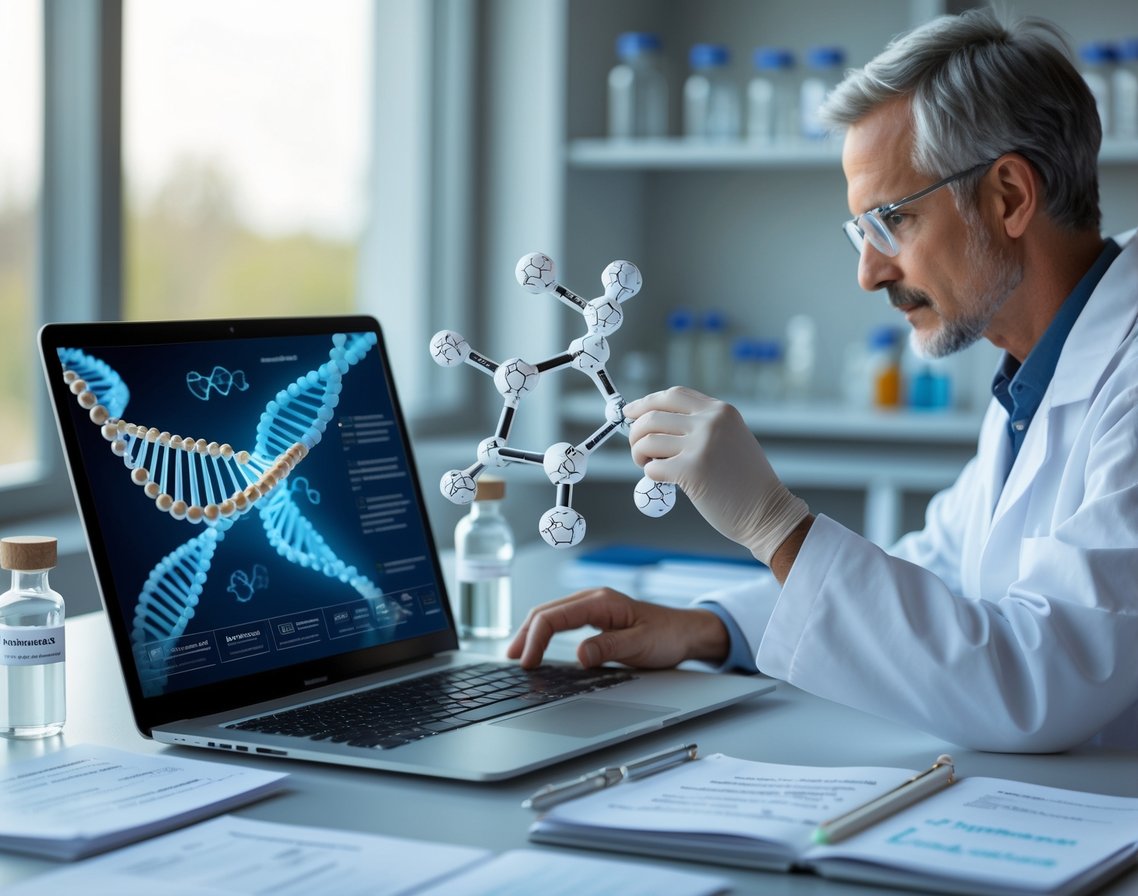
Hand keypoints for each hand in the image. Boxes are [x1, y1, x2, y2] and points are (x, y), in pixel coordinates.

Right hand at [506, 588, 728, 669]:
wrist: (686, 632)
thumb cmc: (668, 635)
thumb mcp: (640, 645)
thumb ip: (609, 647)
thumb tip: (579, 654)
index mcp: (600, 601)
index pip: (554, 616)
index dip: (536, 639)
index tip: (528, 663)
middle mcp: (592, 599)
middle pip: (545, 612)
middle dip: (525, 635)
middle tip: (512, 661)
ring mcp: (592, 607)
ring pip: (550, 615)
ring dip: (531, 633)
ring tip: (518, 656)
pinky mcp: (594, 618)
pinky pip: (561, 622)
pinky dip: (544, 634)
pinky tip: (538, 647)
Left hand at [624, 387, 808, 564]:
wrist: (768, 512)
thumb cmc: (745, 481)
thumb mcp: (730, 439)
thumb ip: (700, 427)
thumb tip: (653, 425)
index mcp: (720, 411)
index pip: (673, 395)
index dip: (647, 403)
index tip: (631, 413)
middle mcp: (711, 422)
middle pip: (653, 415)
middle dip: (635, 431)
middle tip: (637, 448)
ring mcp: (701, 445)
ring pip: (647, 440)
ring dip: (638, 453)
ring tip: (646, 464)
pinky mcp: (691, 471)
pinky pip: (653, 468)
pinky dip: (650, 474)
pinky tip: (663, 480)